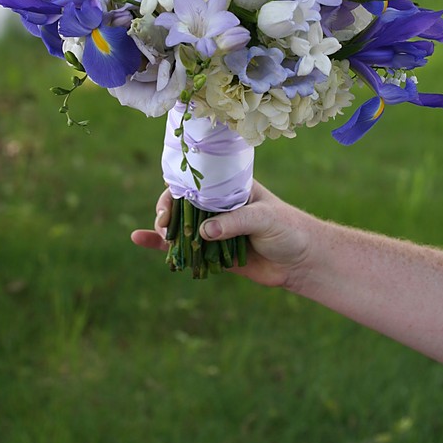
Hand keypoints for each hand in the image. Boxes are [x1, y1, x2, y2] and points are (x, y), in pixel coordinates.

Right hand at [131, 179, 315, 289]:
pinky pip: (185, 249)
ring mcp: (214, 230)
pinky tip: (140, 240)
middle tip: (165, 224)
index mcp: (229, 189)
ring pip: (180, 226)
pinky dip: (163, 246)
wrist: (302, 261)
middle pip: (182, 203)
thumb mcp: (264, 218)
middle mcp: (218, 207)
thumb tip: (203, 233)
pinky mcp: (213, 254)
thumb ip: (234, 222)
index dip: (178, 189)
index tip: (170, 203)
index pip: (196, 182)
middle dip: (168, 210)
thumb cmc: (288, 228)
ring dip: (164, 228)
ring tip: (159, 234)